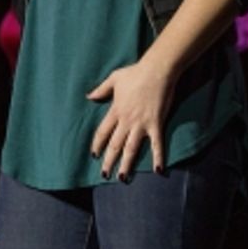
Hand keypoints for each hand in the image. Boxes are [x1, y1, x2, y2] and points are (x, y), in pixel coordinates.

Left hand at [86, 59, 176, 180]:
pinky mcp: (156, 124)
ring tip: (122, 177)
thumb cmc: (135, 73)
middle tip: (104, 174)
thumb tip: (89, 96)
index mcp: (115, 110)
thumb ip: (101, 89)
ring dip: (126, 164)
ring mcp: (141, 124)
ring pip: (131, 148)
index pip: (102, 132)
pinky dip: (158, 158)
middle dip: (109, 160)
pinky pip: (157, 145)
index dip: (97, 144)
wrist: (157, 71)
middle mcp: (126, 120)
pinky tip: (158, 171)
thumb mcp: (114, 78)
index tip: (94, 155)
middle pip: (115, 144)